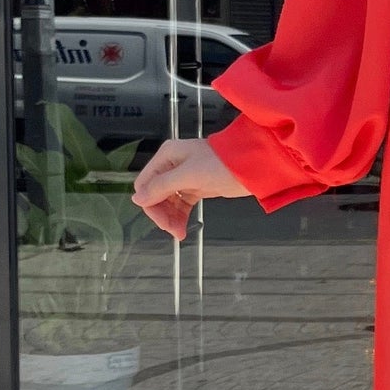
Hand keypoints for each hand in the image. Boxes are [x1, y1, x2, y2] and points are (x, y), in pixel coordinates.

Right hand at [131, 134, 249, 238]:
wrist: (252, 165)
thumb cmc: (223, 163)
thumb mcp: (189, 174)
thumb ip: (162, 186)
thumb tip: (137, 199)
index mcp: (166, 156)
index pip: (145, 184)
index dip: (151, 204)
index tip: (162, 221)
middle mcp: (172, 166)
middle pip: (154, 195)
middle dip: (162, 214)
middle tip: (173, 230)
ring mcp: (183, 178)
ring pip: (167, 203)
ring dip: (170, 219)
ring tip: (179, 233)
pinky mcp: (196, 188)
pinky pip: (180, 205)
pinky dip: (179, 217)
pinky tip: (181, 228)